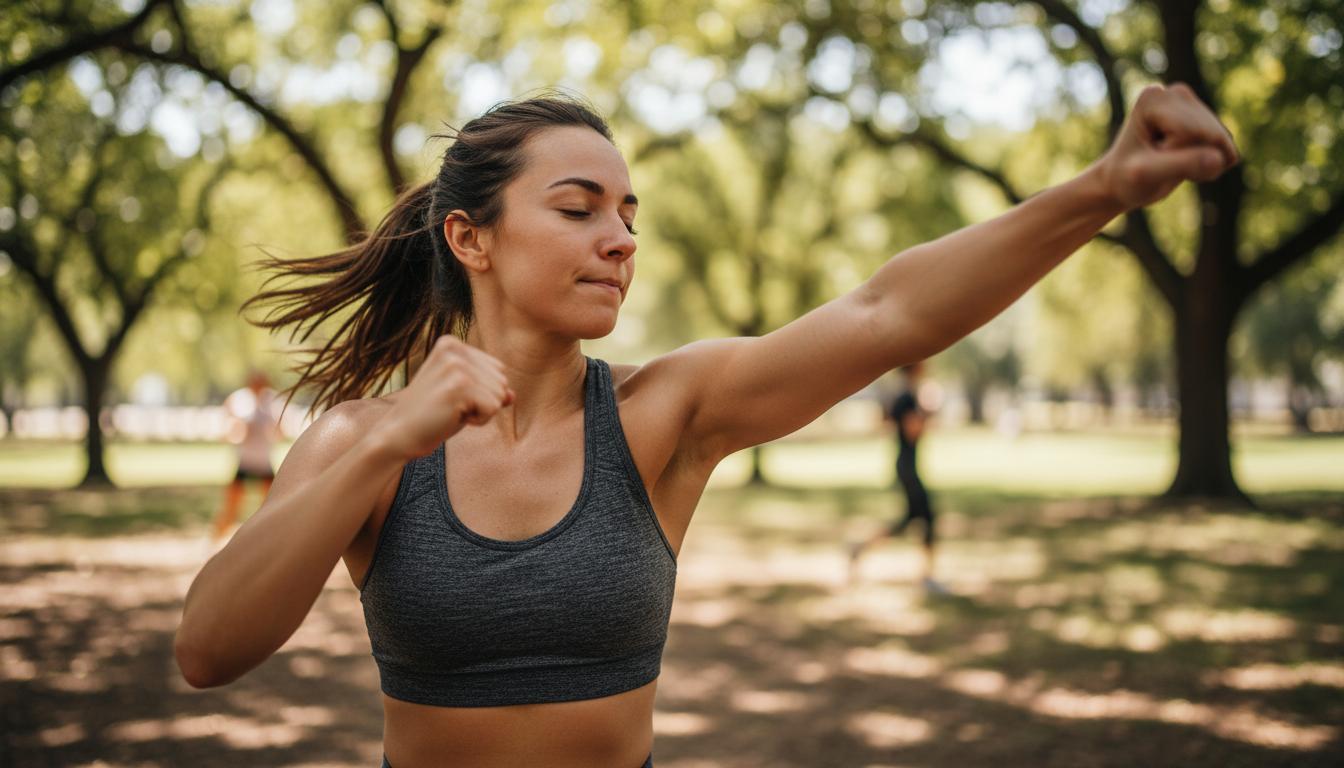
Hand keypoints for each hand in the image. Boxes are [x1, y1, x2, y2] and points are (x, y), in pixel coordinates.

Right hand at [372, 337, 513, 459]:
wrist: (399, 434)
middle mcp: (454, 349)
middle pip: (502, 380)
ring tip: (451, 411)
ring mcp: (456, 366)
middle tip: (450, 406)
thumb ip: (489, 389)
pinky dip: (479, 421)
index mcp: (452, 343)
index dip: (481, 391)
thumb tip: (512, 395)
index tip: (452, 396)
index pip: (498, 369)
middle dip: (483, 401)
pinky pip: (493, 408)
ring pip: (500, 395)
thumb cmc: (432, 415)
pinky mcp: (459, 386)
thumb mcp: (463, 395)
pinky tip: (453, 417)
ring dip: (481, 412)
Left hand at [1095, 83, 1239, 210]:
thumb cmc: (1125, 178)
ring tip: (1170, 161)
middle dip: (1191, 158)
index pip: (1190, 131)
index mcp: (1154, 98)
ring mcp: (1193, 104)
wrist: (1121, 181)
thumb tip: (1220, 159)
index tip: (1149, 155)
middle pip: (1211, 134)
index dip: (1174, 153)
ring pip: (1221, 142)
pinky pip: (1226, 149)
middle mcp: (1176, 92)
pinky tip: (1184, 160)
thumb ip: (1182, 165)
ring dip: (1201, 162)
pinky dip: (1209, 163)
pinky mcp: (1207, 120)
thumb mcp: (1145, 175)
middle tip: (1160, 162)